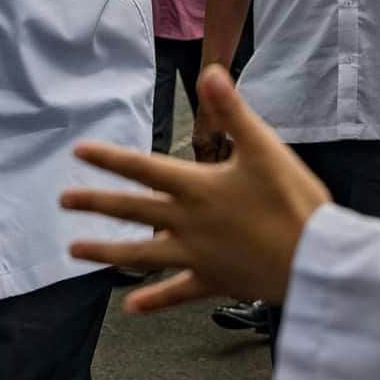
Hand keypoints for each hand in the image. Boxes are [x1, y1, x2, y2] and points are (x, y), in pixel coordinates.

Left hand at [61, 67, 330, 310]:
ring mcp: (196, 255)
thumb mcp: (266, 148)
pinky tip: (130, 306)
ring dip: (106, 252)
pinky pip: (176, 291)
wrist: (315, 257)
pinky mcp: (212, 280)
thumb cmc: (294, 200)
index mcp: (198, 187)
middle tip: (64, 201)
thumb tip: (210, 72)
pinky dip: (154, 299)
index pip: (143, 169)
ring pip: (141, 255)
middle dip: (96, 204)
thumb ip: (233, 111)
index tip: (79, 152)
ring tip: (75, 252)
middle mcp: (188, 222)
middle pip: (132, 211)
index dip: (110, 159)